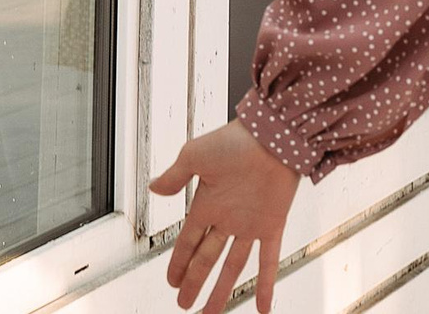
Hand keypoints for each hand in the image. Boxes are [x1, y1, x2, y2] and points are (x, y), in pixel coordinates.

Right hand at [149, 122, 298, 310]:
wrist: (275, 133)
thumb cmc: (236, 139)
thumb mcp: (195, 156)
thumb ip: (175, 176)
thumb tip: (154, 188)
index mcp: (207, 204)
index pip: (187, 242)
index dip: (178, 263)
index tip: (172, 281)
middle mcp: (228, 218)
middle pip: (206, 259)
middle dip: (194, 282)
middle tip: (184, 303)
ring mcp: (250, 224)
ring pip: (233, 267)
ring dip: (222, 291)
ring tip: (211, 313)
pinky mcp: (273, 224)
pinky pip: (269, 261)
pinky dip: (266, 284)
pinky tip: (263, 306)